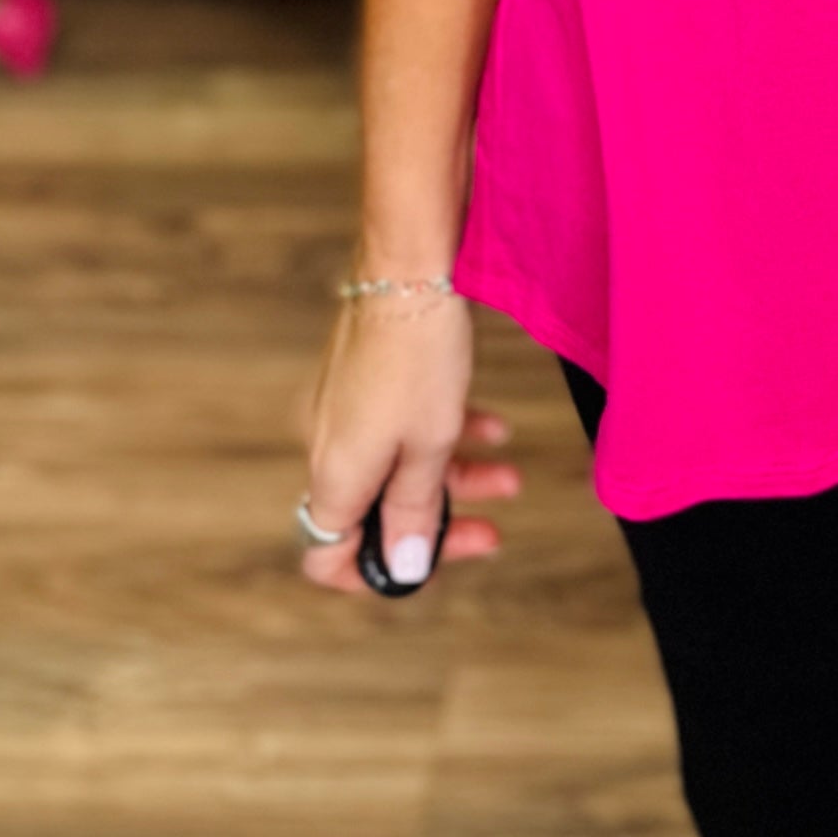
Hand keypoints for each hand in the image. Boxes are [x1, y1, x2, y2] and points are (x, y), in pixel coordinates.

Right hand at [297, 286, 519, 594]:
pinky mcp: (365, 378)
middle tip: (491, 532)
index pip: (327, 555)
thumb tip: (403, 570)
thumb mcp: (428, 445)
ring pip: (397, 465)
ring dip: (454, 476)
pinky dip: (443, 434)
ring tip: (510, 476)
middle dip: (438, 524)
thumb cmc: (418, 353)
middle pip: (376, 512)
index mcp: (333, 474)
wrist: (410, 262)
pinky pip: (400, 425)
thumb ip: (413, 511)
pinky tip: (493, 425)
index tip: (425, 565)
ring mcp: (345, 409)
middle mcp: (327, 445)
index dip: (374, 574)